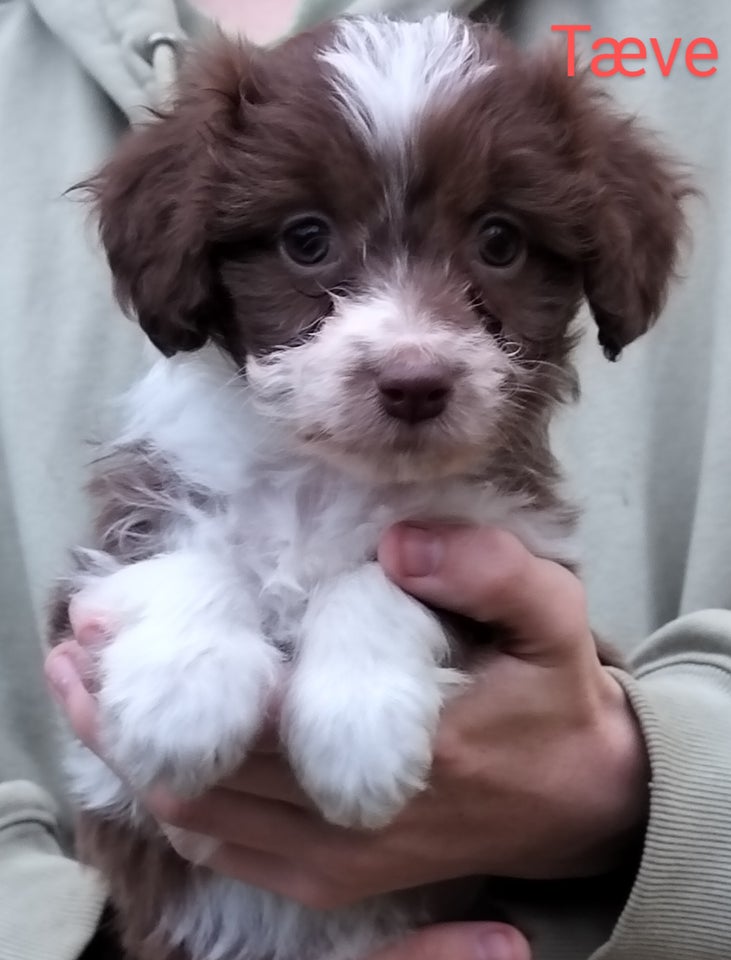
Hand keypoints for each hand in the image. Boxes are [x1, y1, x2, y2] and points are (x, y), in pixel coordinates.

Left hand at [46, 525, 648, 910]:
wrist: (581, 804)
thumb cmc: (555, 701)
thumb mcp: (554, 619)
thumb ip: (490, 571)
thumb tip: (395, 542)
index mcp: (410, 753)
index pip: (257, 723)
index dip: (170, 677)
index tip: (107, 624)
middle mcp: (359, 823)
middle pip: (205, 775)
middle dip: (125, 712)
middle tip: (71, 648)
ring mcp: (342, 862)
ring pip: (201, 821)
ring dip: (133, 754)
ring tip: (79, 688)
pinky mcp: (337, 880)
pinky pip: (228, 854)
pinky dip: (172, 803)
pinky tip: (140, 753)